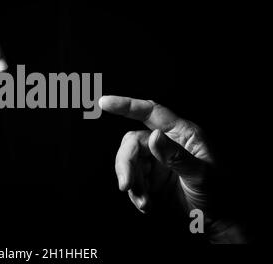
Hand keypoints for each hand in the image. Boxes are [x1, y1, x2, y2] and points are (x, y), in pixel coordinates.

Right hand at [99, 96, 213, 218]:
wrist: (219, 223)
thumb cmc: (222, 194)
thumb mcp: (203, 175)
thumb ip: (177, 156)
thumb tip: (154, 136)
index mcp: (182, 134)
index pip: (151, 113)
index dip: (127, 105)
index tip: (105, 103)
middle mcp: (166, 144)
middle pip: (133, 142)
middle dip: (126, 163)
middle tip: (126, 185)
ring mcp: (157, 162)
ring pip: (129, 162)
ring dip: (131, 182)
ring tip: (144, 202)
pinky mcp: (151, 180)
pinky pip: (132, 180)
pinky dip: (135, 193)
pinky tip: (147, 205)